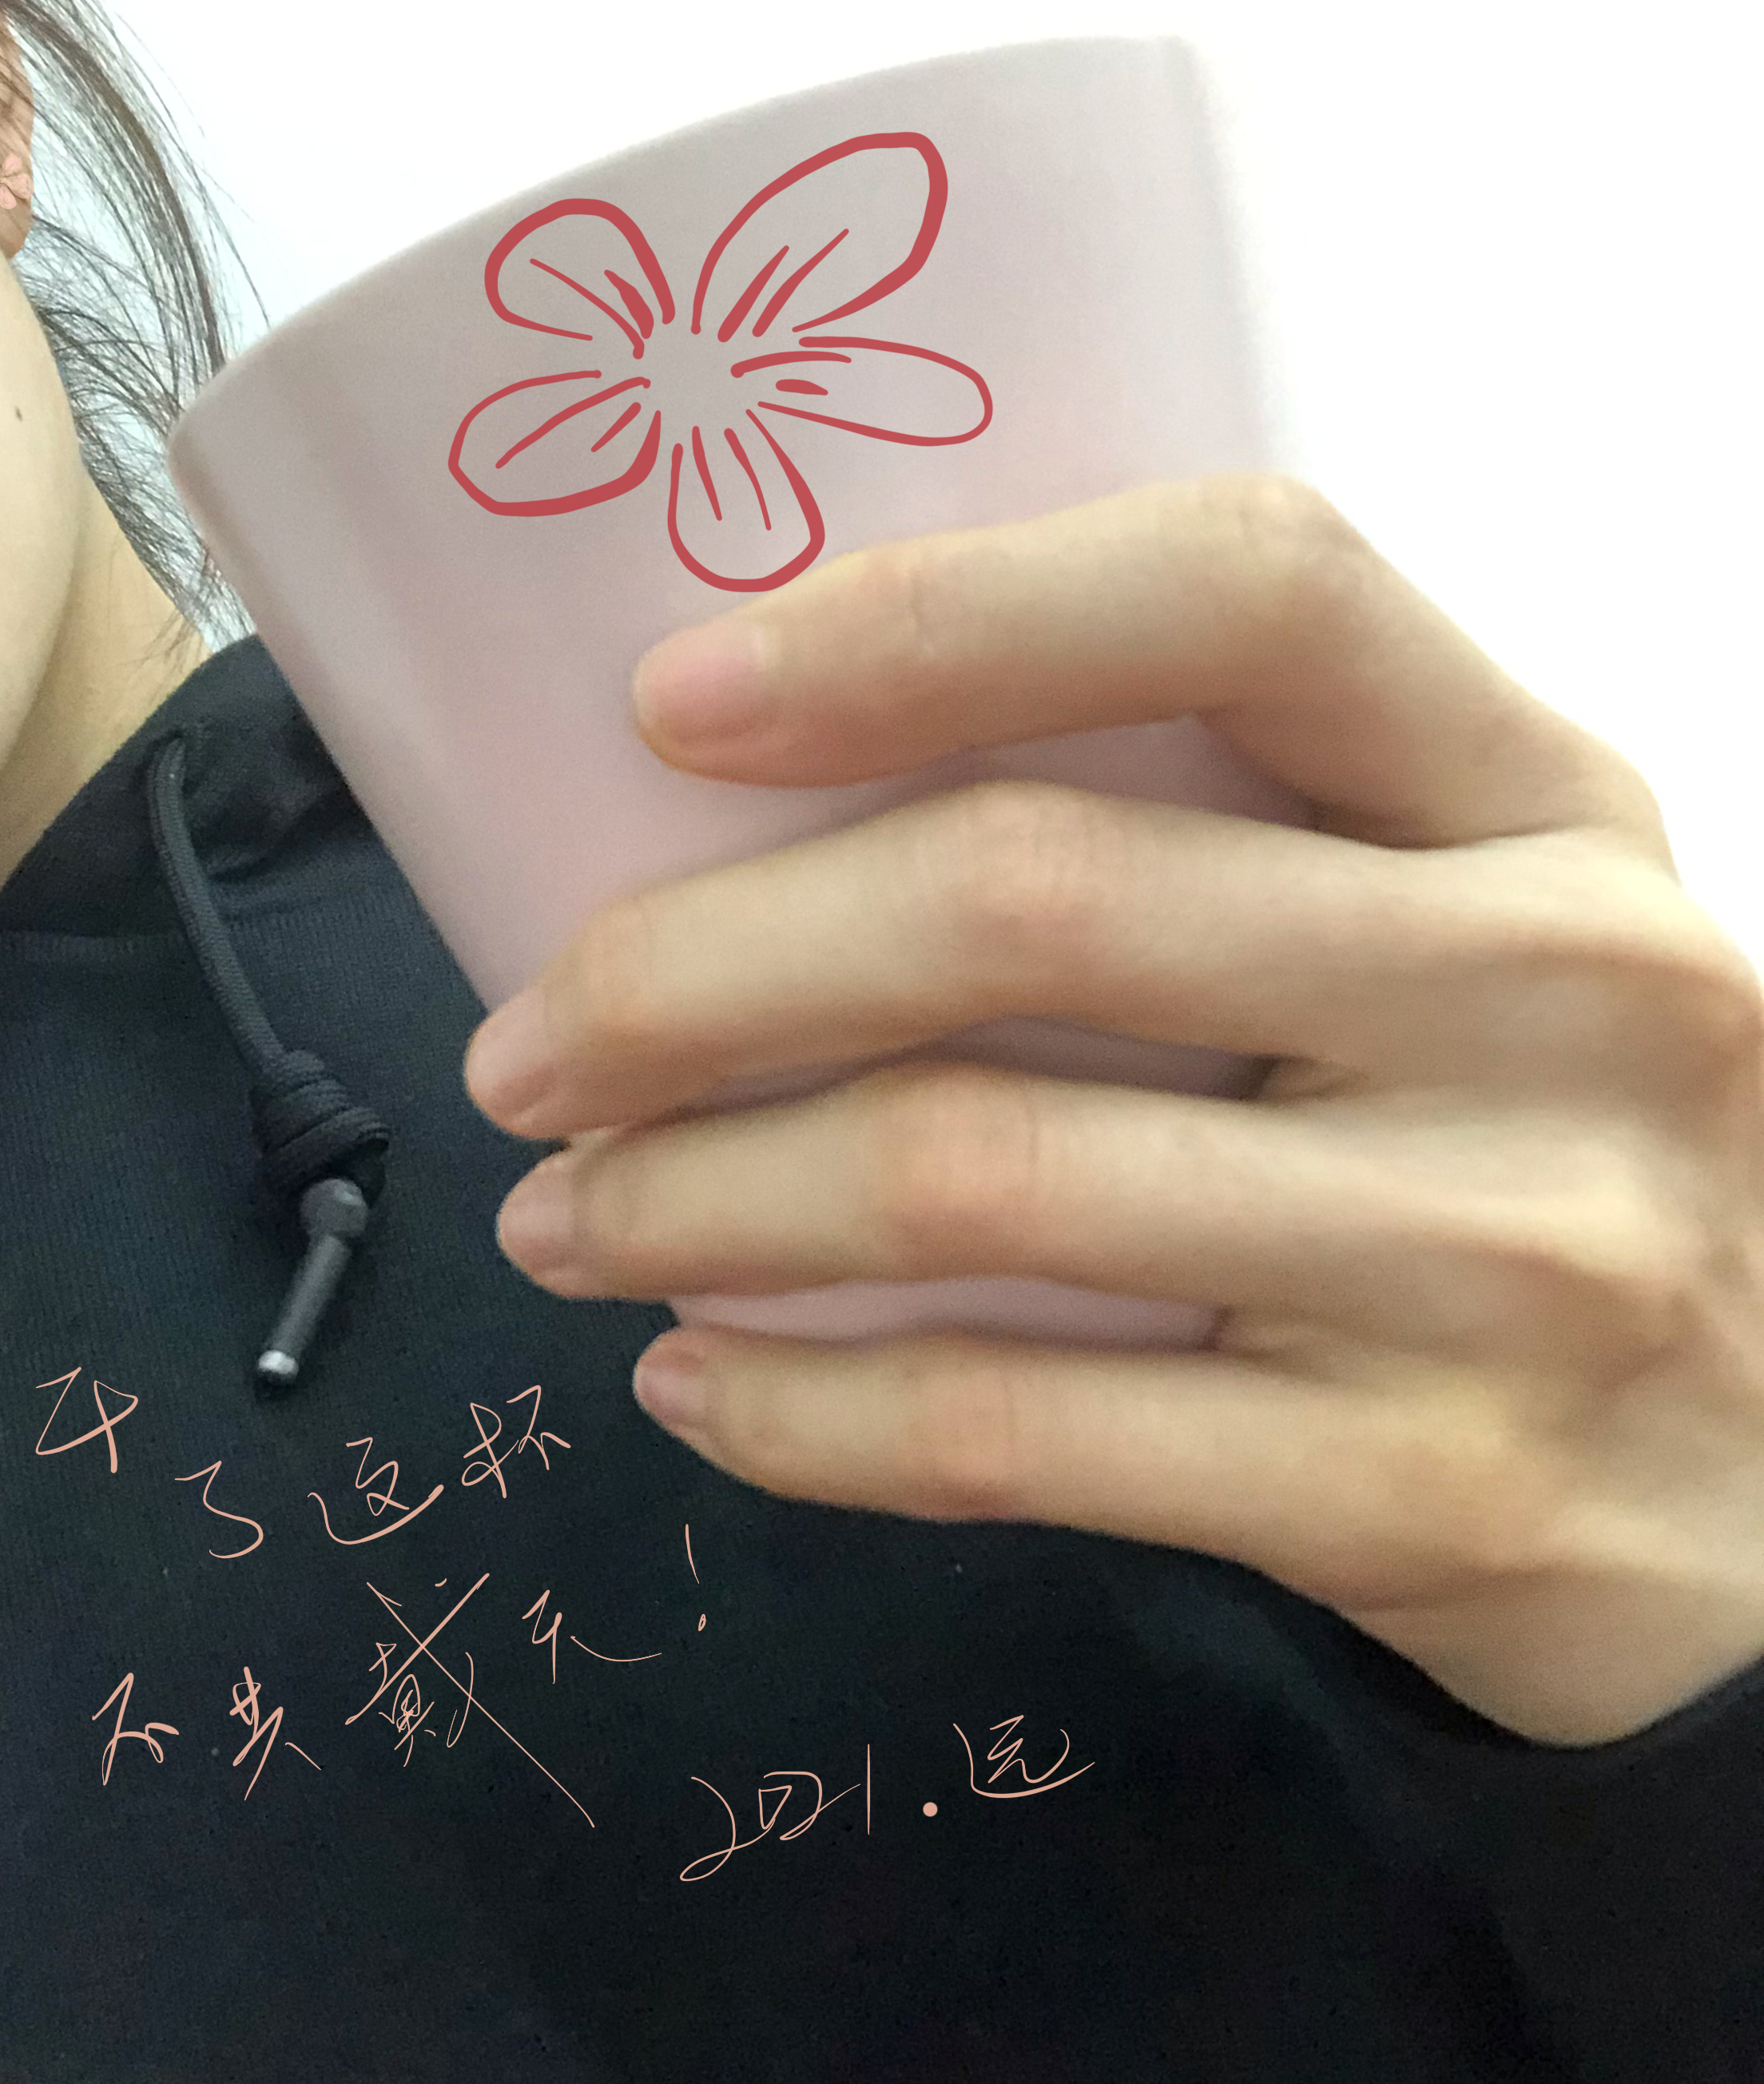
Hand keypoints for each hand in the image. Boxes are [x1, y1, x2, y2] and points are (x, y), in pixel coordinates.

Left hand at [464, 476, 1763, 1744]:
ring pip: (985, 1175)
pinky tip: (699, 1386)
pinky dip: (806, 1410)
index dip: (939, 614)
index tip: (676, 698)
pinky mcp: (1435, 1493)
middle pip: (1037, 898)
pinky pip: (1023, 1432)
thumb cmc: (1544, 1149)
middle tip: (527, 1048)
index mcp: (1537, 794)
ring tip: (566, 1217)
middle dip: (699, 970)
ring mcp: (1513, 1253)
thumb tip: (763, 817)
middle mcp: (1556, 986)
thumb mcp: (1463, 934)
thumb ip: (1216, 849)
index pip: (1247, 590)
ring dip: (697, 1200)